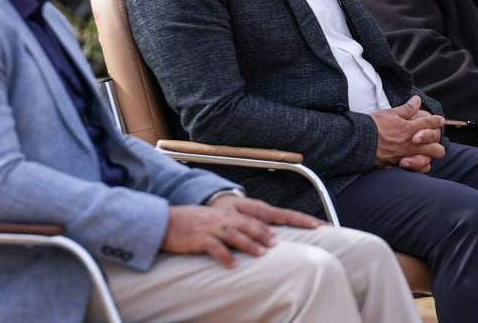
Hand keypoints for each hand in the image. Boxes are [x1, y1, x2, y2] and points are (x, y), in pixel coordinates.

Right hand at [161, 197, 322, 267]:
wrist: (167, 222)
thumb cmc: (196, 224)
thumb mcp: (221, 221)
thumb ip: (241, 226)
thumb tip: (265, 237)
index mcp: (235, 213)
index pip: (267, 215)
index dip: (291, 219)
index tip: (310, 225)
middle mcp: (227, 217)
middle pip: (254, 223)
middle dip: (269, 234)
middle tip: (282, 245)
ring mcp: (214, 226)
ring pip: (236, 234)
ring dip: (250, 244)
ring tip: (262, 254)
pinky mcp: (201, 238)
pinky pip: (215, 247)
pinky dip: (224, 256)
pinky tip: (232, 265)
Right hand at [370, 95, 445, 170]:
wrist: (359, 143)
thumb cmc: (373, 126)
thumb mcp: (389, 113)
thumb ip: (406, 109)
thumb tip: (417, 100)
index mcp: (409, 128)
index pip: (429, 123)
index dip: (436, 121)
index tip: (440, 120)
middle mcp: (411, 143)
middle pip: (436, 144)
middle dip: (437, 139)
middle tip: (434, 136)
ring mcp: (407, 155)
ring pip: (430, 158)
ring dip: (431, 153)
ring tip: (428, 150)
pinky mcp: (400, 165)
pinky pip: (418, 169)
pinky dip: (421, 165)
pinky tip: (419, 161)